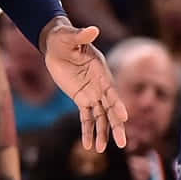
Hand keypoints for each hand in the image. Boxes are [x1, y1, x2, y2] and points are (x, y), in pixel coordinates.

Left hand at [42, 20, 127, 150]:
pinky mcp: (81, 99)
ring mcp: (91, 94)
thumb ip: (81, 36)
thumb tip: (92, 30)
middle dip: (116, 126)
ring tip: (99, 150)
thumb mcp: (70, 36)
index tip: (123, 117)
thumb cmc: (64, 37)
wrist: (56, 44)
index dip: (117, 104)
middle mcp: (100, 85)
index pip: (111, 91)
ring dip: (101, 133)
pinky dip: (87, 130)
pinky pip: (86, 118)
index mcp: (101, 71)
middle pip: (110, 109)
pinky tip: (89, 145)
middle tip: (123, 143)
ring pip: (100, 117)